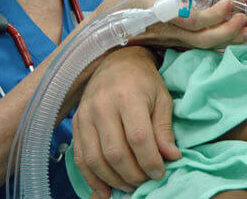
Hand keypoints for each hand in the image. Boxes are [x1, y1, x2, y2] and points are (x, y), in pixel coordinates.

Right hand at [72, 47, 178, 197]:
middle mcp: (102, 106)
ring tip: (130, 185)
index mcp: (128, 97)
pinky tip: (105, 189)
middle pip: (115, 152)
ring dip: (114, 179)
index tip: (160, 172)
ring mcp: (85, 115)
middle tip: (146, 181)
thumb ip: (164, 129)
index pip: (138, 138)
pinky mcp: (75, 123)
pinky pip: (80, 158)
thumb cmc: (144, 81)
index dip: (150, 161)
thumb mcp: (162, 99)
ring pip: (95, 159)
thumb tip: (171, 157)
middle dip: (133, 174)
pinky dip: (92, 178)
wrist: (116, 61)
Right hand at [113, 0, 246, 49]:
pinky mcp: (173, 45)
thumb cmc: (124, 5)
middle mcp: (167, 33)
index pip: (191, 20)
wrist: (103, 30)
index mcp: (160, 16)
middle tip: (245, 19)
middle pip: (202, 39)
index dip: (212, 15)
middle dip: (227, 32)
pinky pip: (198, 48)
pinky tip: (235, 40)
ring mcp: (171, 41)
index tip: (229, 3)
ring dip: (229, 40)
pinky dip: (219, 44)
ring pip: (203, 47)